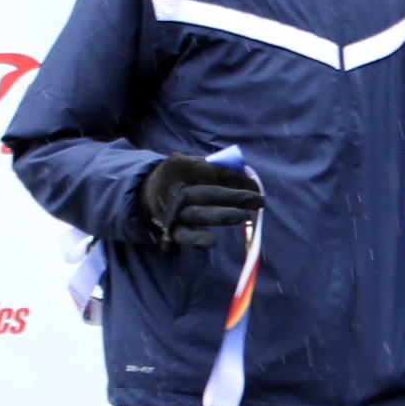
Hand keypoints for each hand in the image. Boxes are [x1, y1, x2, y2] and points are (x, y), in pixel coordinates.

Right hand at [141, 154, 263, 249]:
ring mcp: (177, 211)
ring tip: (240, 216)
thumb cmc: (181, 176)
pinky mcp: (173, 230)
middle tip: (259, 200)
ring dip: (220, 215)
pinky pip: (186, 236)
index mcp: (185, 170)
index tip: (256, 186)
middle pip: (210, 193)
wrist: (145, 191)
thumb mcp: (192, 164)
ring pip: (199, 214)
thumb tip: (248, 177)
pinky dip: (197, 239)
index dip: (237, 179)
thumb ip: (217, 168)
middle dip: (235, 197)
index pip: (215, 173)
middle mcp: (181, 191)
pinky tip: (212, 241)